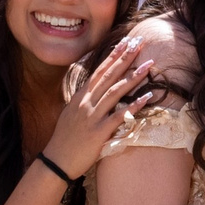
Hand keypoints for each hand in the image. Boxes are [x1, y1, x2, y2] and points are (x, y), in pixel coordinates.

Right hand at [42, 36, 154, 181]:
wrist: (56, 161)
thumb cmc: (65, 139)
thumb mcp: (71, 113)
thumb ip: (83, 100)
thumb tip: (94, 89)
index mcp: (80, 97)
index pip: (98, 71)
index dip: (112, 56)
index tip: (125, 42)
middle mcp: (86, 103)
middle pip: (108, 76)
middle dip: (125, 58)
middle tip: (139, 43)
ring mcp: (92, 117)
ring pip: (115, 92)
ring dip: (133, 77)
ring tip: (148, 65)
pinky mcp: (98, 132)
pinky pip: (119, 116)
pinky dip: (133, 106)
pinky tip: (147, 97)